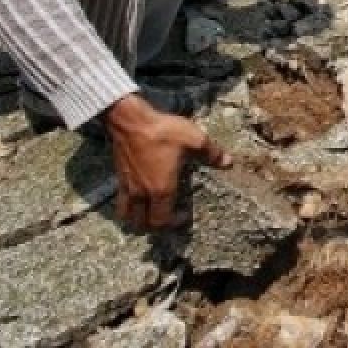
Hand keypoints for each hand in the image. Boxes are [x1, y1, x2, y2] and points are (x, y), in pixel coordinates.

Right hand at [102, 93, 232, 230]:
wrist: (130, 121)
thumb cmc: (164, 131)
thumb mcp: (195, 140)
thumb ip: (212, 154)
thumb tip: (228, 163)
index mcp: (161, 189)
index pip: (162, 221)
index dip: (173, 224)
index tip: (183, 216)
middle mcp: (142, 193)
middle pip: (142, 224)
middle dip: (155, 226)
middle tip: (167, 217)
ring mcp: (128, 187)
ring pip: (127, 216)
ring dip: (137, 220)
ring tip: (149, 212)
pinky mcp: (119, 177)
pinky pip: (120, 202)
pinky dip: (128, 206)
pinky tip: (139, 195)